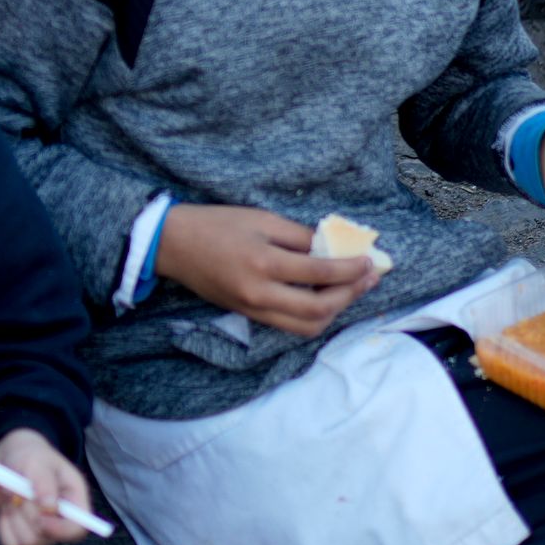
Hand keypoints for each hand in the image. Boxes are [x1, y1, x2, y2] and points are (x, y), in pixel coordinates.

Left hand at [0, 428, 100, 544]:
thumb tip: (49, 508)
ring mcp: (43, 532)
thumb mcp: (36, 460)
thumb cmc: (29, 455)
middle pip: (46, 537)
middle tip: (18, 488)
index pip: (77, 529)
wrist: (10, 460)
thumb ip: (43, 482)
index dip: (60, 530)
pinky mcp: (23, 536)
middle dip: (26, 513)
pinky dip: (4, 526)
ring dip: (14, 518)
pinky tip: (7, 508)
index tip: (40, 519)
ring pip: (27, 543)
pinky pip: (12, 543)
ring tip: (13, 496)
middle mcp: (61, 520)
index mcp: (74, 500)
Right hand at [153, 203, 376, 339]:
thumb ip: (299, 236)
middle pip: (319, 308)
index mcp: (263, 263)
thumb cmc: (216, 224)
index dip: (350, 269)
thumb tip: (334, 249)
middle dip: (350, 294)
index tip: (370, 260)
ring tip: (351, 289)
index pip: (320, 272)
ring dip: (335, 310)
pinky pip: (290, 325)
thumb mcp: (261, 219)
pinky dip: (314, 315)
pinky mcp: (249, 316)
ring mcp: (254, 310)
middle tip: (369, 277)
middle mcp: (260, 294)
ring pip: (307, 325)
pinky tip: (325, 297)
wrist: (173, 245)